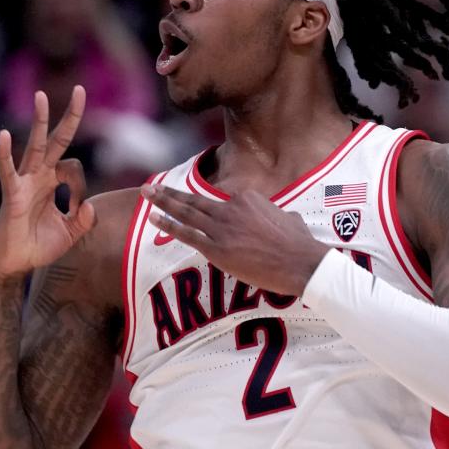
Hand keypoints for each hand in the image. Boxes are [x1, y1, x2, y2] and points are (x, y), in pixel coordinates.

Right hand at [0, 87, 93, 280]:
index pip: (74, 169)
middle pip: (56, 140)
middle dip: (69, 117)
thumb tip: (90, 206)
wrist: (13, 265)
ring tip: (42, 96)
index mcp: (52, 182)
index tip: (78, 211)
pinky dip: (4, 154)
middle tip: (80, 89)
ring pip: (35, 146)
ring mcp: (24, 182)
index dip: (81, 189)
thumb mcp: (69, 234)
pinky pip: (8, 170)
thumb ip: (84, 220)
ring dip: (40, 121)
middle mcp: (38, 176)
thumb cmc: (36, 246)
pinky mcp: (12, 194)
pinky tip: (4, 136)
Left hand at [141, 184, 328, 296]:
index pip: (223, 201)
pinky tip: (155, 218)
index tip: (207, 215)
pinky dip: (168, 225)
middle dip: (170, 193)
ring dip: (163, 202)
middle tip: (151, 186)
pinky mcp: (217, 248)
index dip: (215, 212)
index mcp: (248, 198)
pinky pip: (187, 233)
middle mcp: (231, 208)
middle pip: (195, 199)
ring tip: (147, 194)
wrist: (301, 261)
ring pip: (186, 212)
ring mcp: (222, 227)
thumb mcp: (288, 217)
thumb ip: (274, 214)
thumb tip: (278, 219)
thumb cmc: (299, 243)